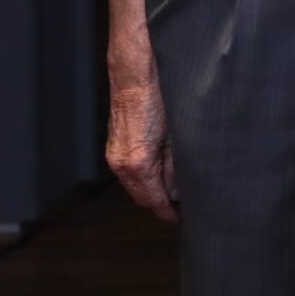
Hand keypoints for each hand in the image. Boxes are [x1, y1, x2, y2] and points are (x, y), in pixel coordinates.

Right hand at [105, 51, 176, 222]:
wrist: (135, 76)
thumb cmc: (159, 99)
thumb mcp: (177, 135)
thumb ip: (176, 164)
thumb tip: (179, 188)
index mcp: (139, 162)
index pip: (154, 199)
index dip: (168, 212)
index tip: (180, 219)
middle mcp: (122, 163)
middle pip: (141, 197)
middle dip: (160, 205)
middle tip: (181, 209)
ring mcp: (114, 156)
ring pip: (134, 186)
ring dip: (151, 192)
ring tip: (173, 194)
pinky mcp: (113, 147)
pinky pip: (128, 173)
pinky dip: (143, 179)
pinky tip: (159, 175)